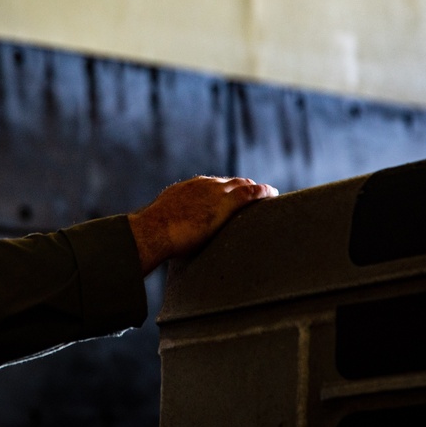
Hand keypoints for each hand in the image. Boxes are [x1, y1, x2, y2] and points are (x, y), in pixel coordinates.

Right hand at [127, 176, 277, 273]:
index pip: (210, 186)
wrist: (153, 230)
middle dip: (242, 187)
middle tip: (253, 197)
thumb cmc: (153, 235)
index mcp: (186, 189)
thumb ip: (171, 228)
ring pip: (242, 185)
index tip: (230, 198)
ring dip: (255, 189)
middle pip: (229, 183)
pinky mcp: (227, 202)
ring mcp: (215, 192)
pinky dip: (263, 192)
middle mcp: (202, 185)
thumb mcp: (162, 225)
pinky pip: (251, 193)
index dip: (223, 191)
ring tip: (267, 196)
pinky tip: (272, 194)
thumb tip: (168, 243)